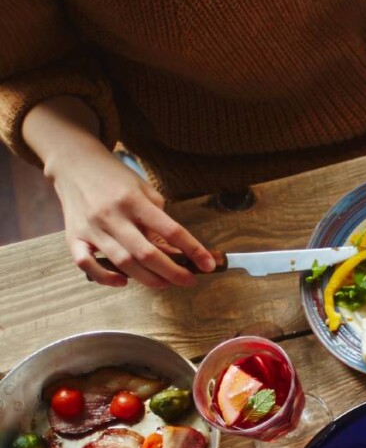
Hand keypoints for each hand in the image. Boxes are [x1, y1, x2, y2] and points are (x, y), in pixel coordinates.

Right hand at [46, 143, 212, 287]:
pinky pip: (86, 264)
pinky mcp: (74, 237)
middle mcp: (112, 215)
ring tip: (165, 283)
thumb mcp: (145, 190)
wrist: (75, 164)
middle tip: (189, 280)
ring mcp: (91, 228)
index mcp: (134, 201)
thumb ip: (160, 219)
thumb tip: (177, 251)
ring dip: (148, 279)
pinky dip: (105, 277)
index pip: (171, 230)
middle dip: (173, 272)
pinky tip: (123, 281)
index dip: (193, 250)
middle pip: (147, 254)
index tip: (209, 264)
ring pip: (122, 262)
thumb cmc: (116, 178)